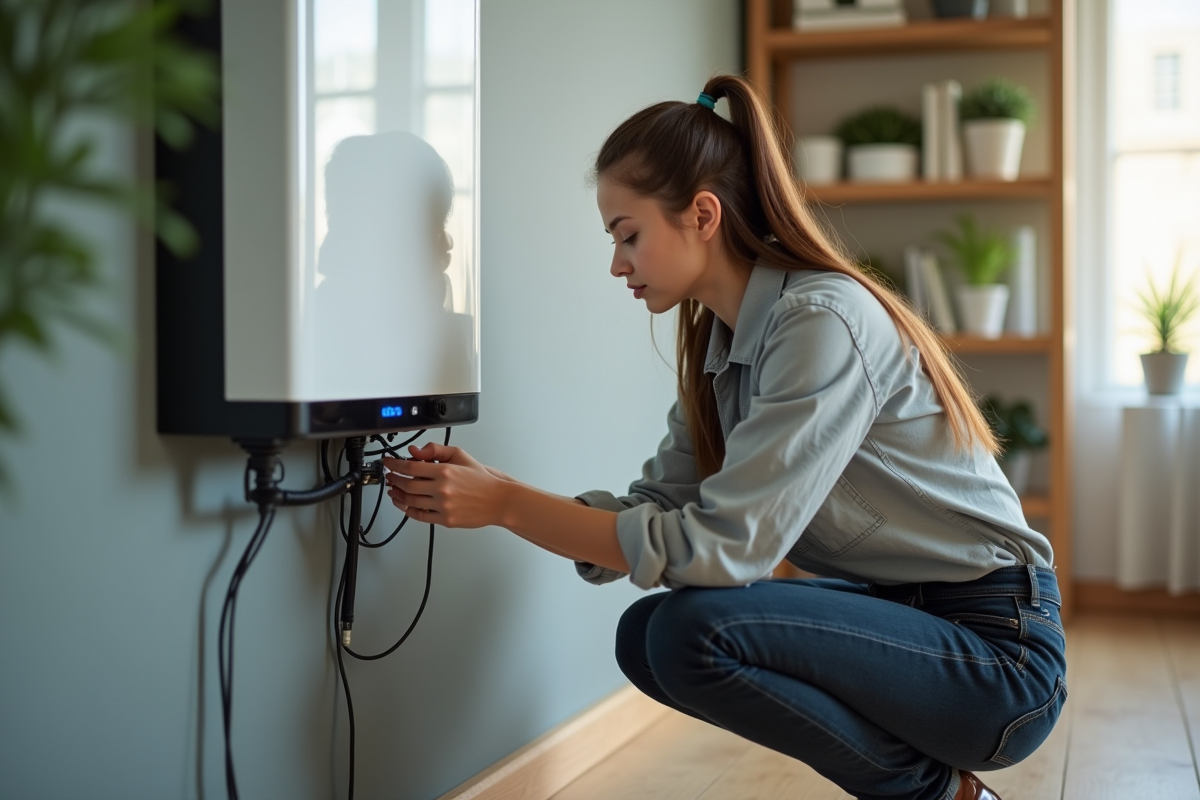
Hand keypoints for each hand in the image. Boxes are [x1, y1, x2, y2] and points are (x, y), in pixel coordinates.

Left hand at [382, 443, 506, 528]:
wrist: (497, 500)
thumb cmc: (481, 480)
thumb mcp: (460, 456)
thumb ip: (436, 450)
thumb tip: (416, 451)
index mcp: (445, 471)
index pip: (411, 467)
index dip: (395, 464)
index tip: (388, 463)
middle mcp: (442, 489)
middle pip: (407, 485)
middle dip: (393, 479)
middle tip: (389, 476)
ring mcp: (443, 506)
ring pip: (410, 501)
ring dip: (397, 495)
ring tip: (393, 490)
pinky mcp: (445, 520)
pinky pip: (420, 516)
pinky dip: (408, 511)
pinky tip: (404, 505)